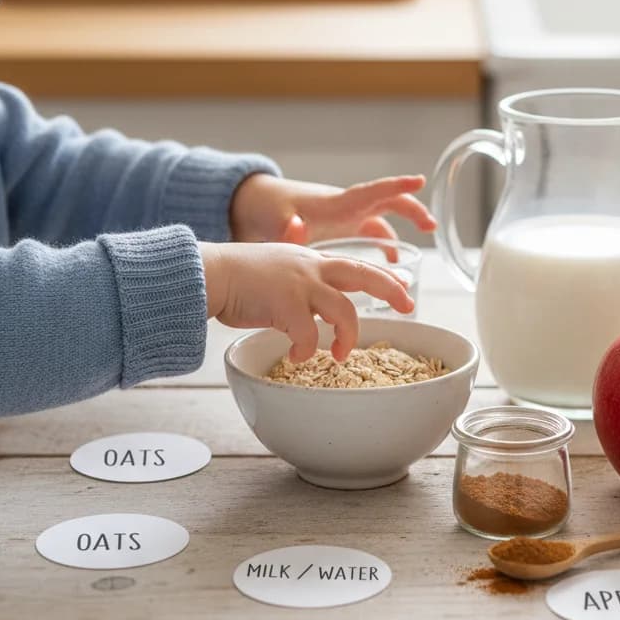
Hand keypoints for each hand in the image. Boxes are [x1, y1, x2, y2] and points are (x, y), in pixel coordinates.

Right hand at [200, 242, 413, 361]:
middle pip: (364, 274)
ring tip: (341, 355)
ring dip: (348, 337)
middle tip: (408, 305)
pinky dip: (306, 350)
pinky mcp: (285, 303)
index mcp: (312, 261)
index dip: (383, 276)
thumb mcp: (280, 273)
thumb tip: (316, 315)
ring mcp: (300, 284)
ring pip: (344, 310)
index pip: (357, 265)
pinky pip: (308, 334)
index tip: (404, 287)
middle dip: (391, 289)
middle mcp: (312, 268)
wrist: (210, 274)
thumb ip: (302, 288)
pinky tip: (297, 357)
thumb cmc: (240, 279)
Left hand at [229, 173, 436, 247]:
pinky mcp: (340, 228)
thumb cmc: (267, 209)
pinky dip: (385, 246)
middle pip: (389, 204)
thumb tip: (296, 227)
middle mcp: (348, 208)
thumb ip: (289, 227)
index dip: (398, 186)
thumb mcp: (277, 219)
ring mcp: (346, 218)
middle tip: (431, 227)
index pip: (375, 192)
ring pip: (384, 221)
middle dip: (413, 211)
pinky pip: (371, 234)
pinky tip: (391, 266)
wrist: (251, 207)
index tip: (420, 181)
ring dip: (403, 232)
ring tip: (419, 251)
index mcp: (339, 204)